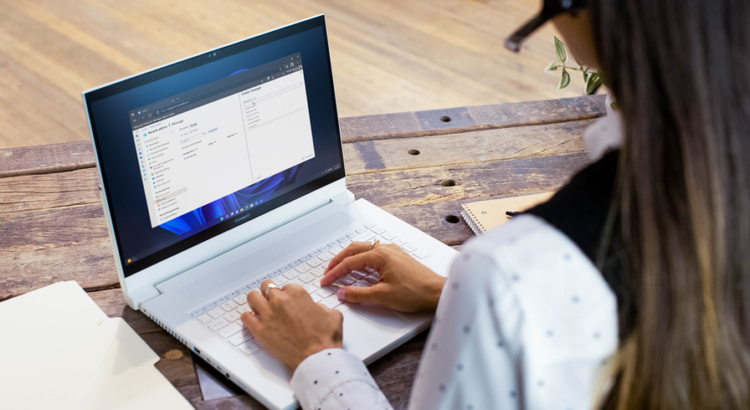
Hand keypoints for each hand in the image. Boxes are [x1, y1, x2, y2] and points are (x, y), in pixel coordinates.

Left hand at [240, 280, 342, 370]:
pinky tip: (252, 321)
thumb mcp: (332, 315)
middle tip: (272, 302)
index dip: (287, 295)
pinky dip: (247, 318)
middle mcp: (280, 300)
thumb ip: (322, 307)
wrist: (316, 357)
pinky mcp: (260, 330)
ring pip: (252, 297)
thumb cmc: (324, 338)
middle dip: (269, 294)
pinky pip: (245, 318)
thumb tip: (317, 309)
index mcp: (297, 294)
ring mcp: (268, 315)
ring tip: (259, 308)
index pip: (286, 287)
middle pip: (266, 287)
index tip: (288, 302)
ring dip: (255, 301)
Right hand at [321, 242, 445, 312]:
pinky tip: (360, 270)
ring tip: (339, 270)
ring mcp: (392, 252)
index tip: (326, 281)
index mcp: (380, 255)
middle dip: (338, 261)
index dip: (335, 272)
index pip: (349, 262)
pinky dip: (361, 260)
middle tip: (328, 273)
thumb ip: (359, 295)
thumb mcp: (382, 296)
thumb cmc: (416, 292)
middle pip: (353, 250)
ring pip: (363, 250)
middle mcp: (385, 249)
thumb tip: (343, 293)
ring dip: (349, 259)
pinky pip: (373, 254)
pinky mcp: (397, 258)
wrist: (437, 292)